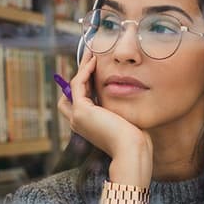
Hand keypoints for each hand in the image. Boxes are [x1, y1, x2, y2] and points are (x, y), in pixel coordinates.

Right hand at [58, 52, 151, 177]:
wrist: (131, 150)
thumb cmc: (133, 139)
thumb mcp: (124, 121)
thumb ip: (119, 109)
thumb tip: (126, 94)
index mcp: (87, 127)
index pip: (79, 102)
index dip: (85, 84)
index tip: (96, 67)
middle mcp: (78, 123)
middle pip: (70, 93)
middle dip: (79, 75)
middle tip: (90, 57)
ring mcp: (77, 118)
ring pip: (73, 87)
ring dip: (81, 69)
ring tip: (91, 53)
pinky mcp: (81, 111)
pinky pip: (78, 84)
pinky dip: (84, 71)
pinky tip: (94, 61)